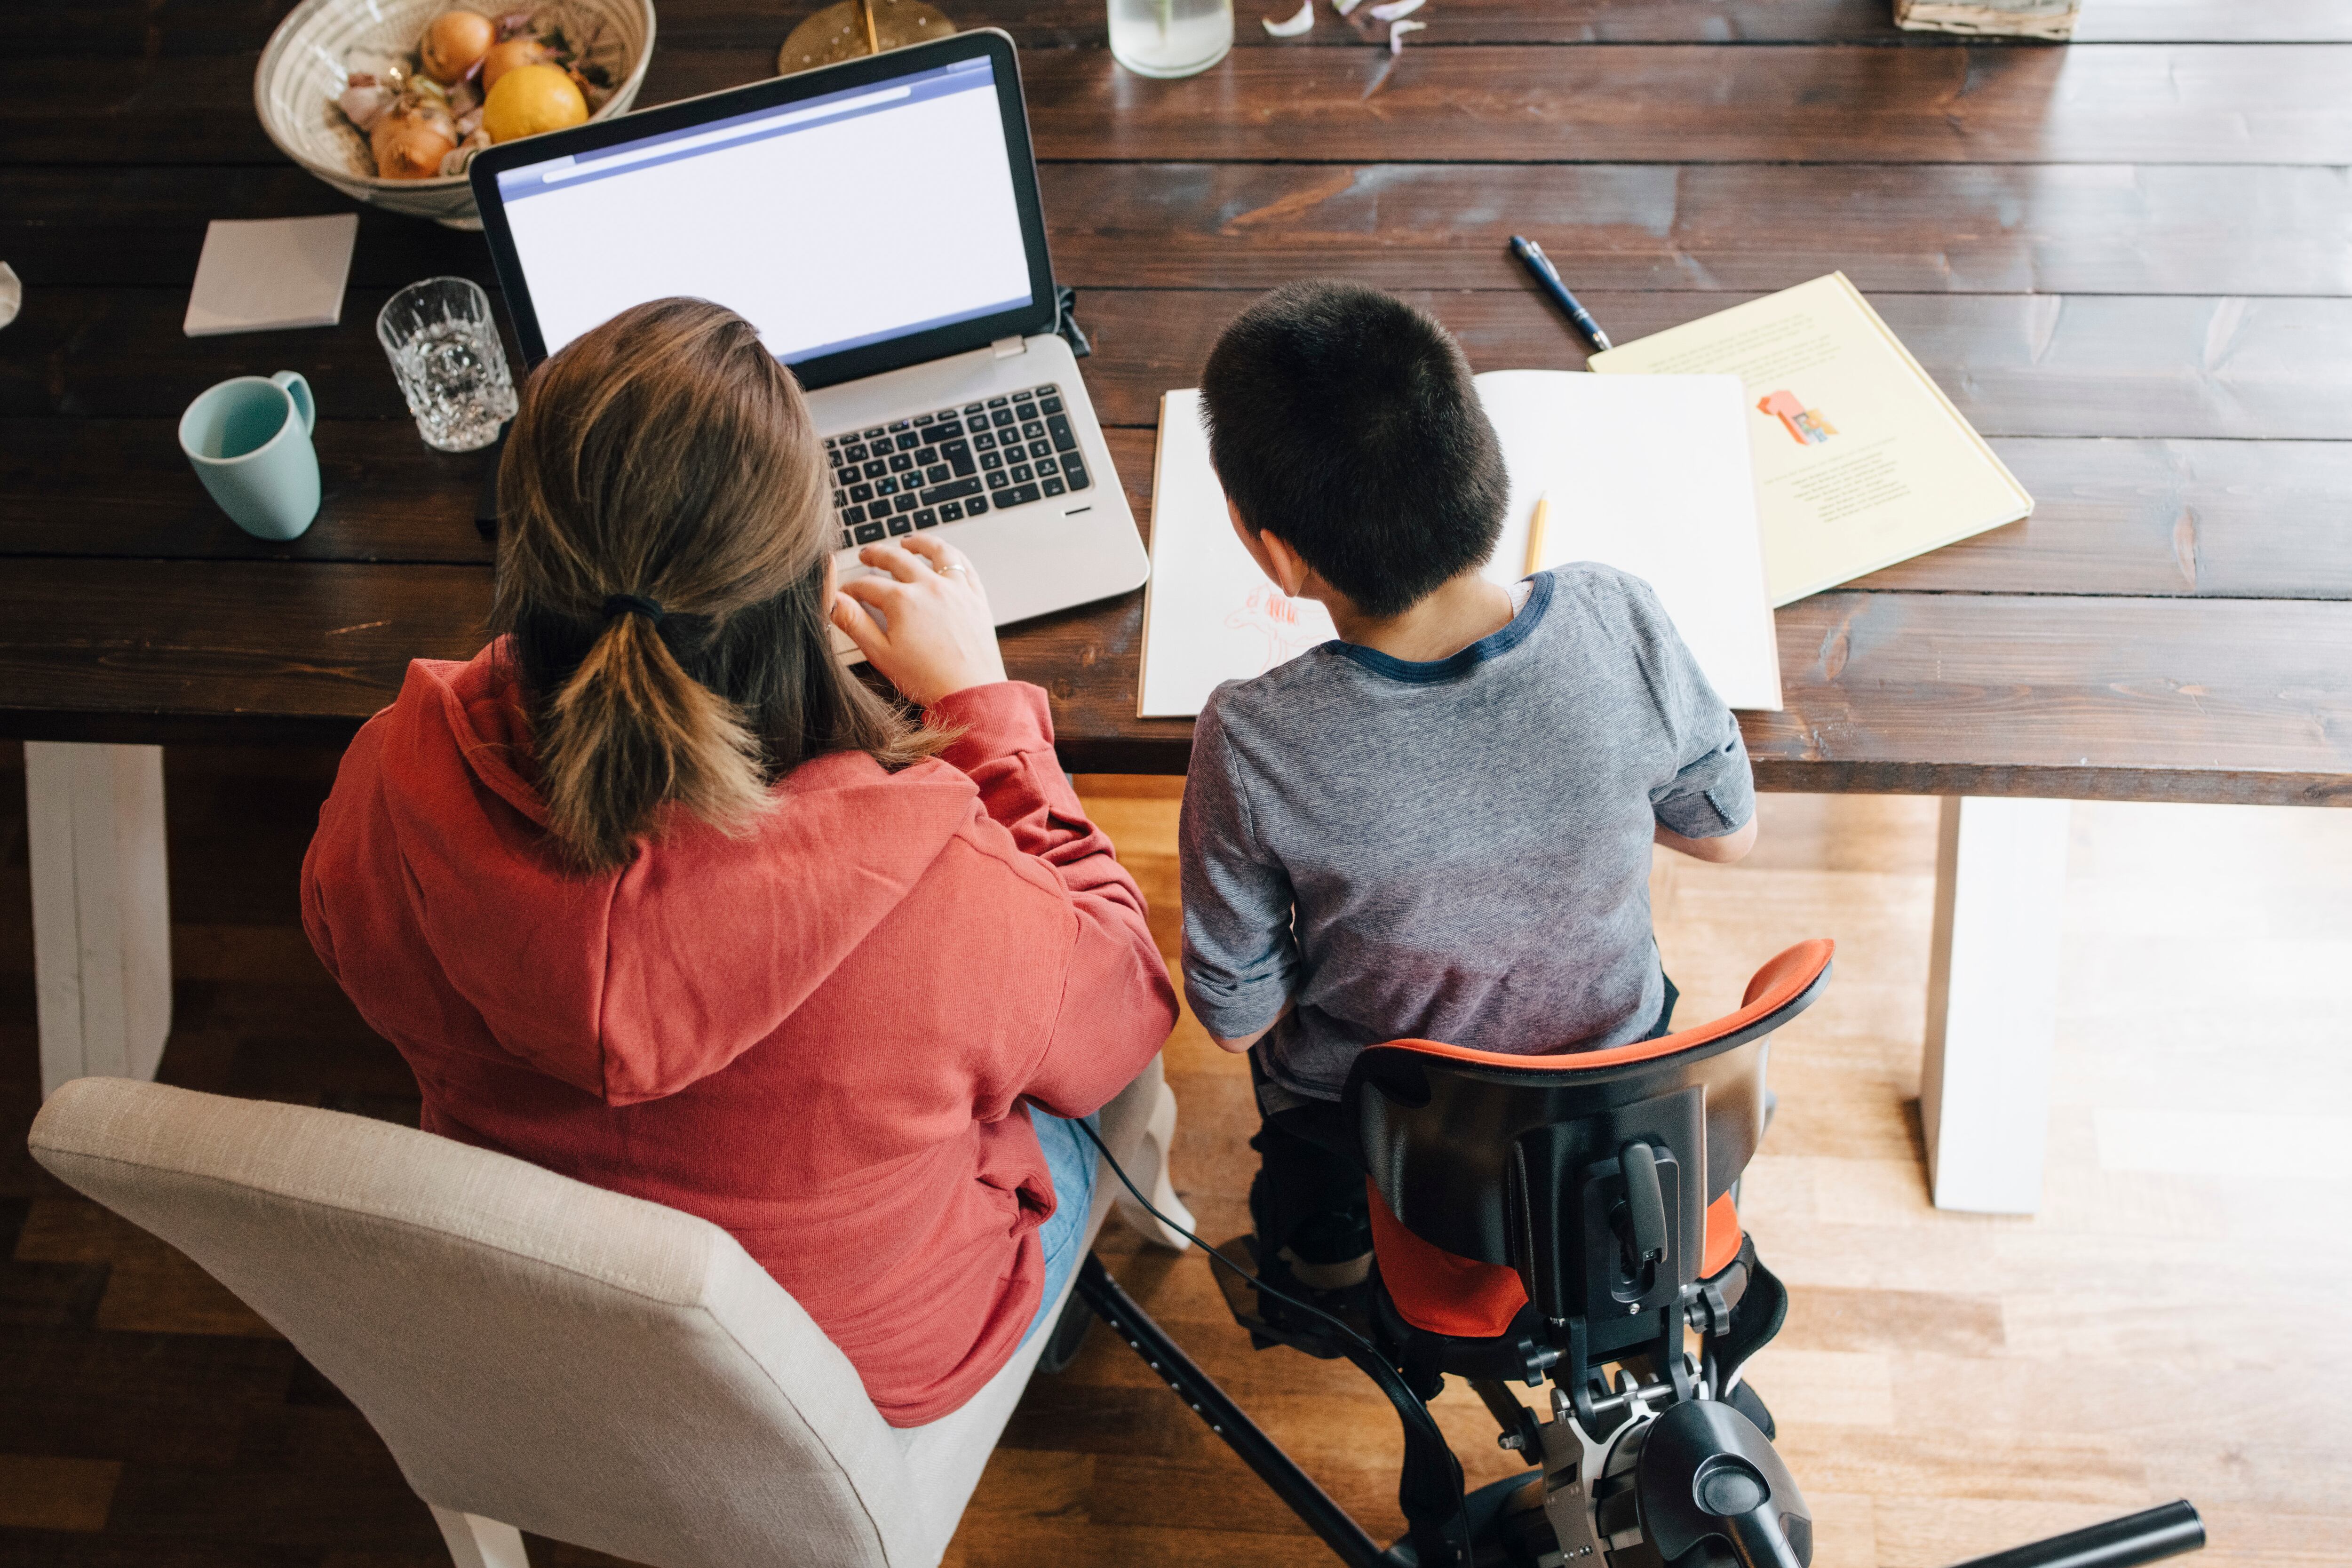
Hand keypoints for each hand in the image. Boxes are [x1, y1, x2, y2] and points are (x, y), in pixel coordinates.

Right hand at [830, 535, 1007, 707]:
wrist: (970, 692)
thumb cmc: (927, 679)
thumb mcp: (881, 654)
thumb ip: (855, 624)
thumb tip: (833, 602)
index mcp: (903, 600)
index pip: (868, 585)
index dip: (851, 589)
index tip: (846, 594)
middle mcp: (929, 587)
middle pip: (897, 559)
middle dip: (877, 555)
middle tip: (866, 555)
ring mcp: (956, 588)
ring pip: (936, 551)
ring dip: (918, 542)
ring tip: (907, 542)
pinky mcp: (976, 596)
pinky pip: (963, 564)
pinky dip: (951, 555)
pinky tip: (944, 556)